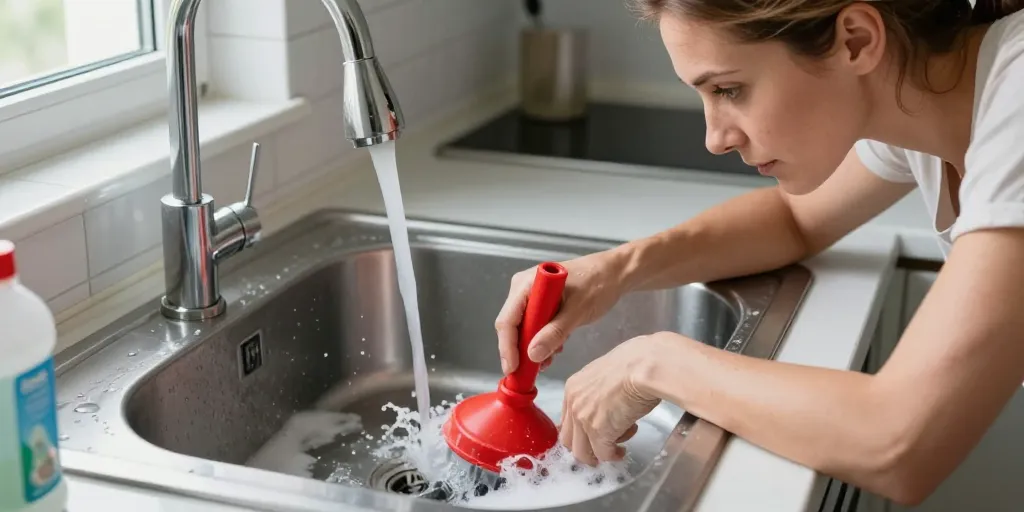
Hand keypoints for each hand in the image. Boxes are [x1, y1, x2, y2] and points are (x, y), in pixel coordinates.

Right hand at [495, 248, 632, 374]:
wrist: (614, 273)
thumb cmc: (598, 283)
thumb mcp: (578, 310)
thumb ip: (555, 332)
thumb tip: (532, 355)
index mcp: (526, 284)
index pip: (507, 320)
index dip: (508, 347)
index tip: (514, 369)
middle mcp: (523, 289)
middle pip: (512, 327)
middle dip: (521, 350)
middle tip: (531, 372)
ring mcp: (532, 297)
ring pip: (524, 330)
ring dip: (534, 347)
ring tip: (550, 360)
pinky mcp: (542, 305)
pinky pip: (535, 327)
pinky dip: (543, 340)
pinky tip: (556, 349)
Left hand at [559, 332, 685, 464]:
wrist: (644, 367)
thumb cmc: (635, 363)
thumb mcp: (606, 374)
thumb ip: (599, 391)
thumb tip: (608, 403)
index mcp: (573, 387)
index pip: (567, 418)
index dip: (580, 430)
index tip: (593, 434)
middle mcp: (573, 404)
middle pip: (568, 439)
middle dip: (585, 446)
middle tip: (602, 446)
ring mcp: (583, 419)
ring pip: (581, 452)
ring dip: (598, 453)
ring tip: (618, 445)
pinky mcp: (599, 432)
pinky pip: (603, 454)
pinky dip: (613, 456)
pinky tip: (622, 451)